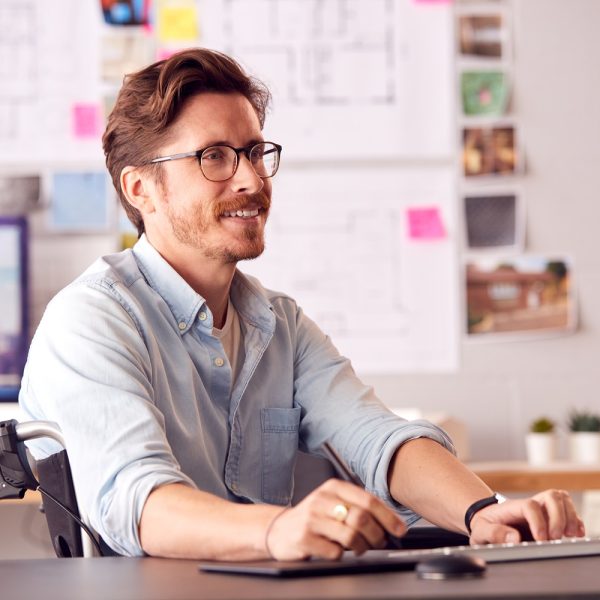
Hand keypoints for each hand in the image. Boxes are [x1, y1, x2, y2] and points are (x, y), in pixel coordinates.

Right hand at [265, 478, 405, 560]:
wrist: (279, 530)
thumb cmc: (314, 517)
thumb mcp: (333, 503)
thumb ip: (357, 506)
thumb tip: (390, 521)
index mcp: (333, 487)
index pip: (368, 500)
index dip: (388, 517)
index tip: (399, 529)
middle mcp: (322, 499)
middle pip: (361, 518)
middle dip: (377, 534)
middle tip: (380, 542)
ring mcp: (312, 519)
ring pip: (351, 536)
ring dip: (362, 547)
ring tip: (360, 548)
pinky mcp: (304, 538)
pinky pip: (335, 552)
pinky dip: (342, 555)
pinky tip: (337, 550)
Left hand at [469, 489, 585, 544]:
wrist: (486, 522)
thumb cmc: (484, 526)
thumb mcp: (481, 531)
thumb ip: (494, 533)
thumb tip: (514, 537)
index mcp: (512, 507)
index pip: (530, 505)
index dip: (538, 521)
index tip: (541, 539)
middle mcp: (529, 505)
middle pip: (551, 497)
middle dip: (559, 517)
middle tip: (556, 537)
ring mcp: (541, 509)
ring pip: (562, 499)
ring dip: (570, 516)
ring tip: (568, 535)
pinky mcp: (550, 518)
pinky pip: (568, 510)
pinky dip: (575, 520)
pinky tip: (575, 533)